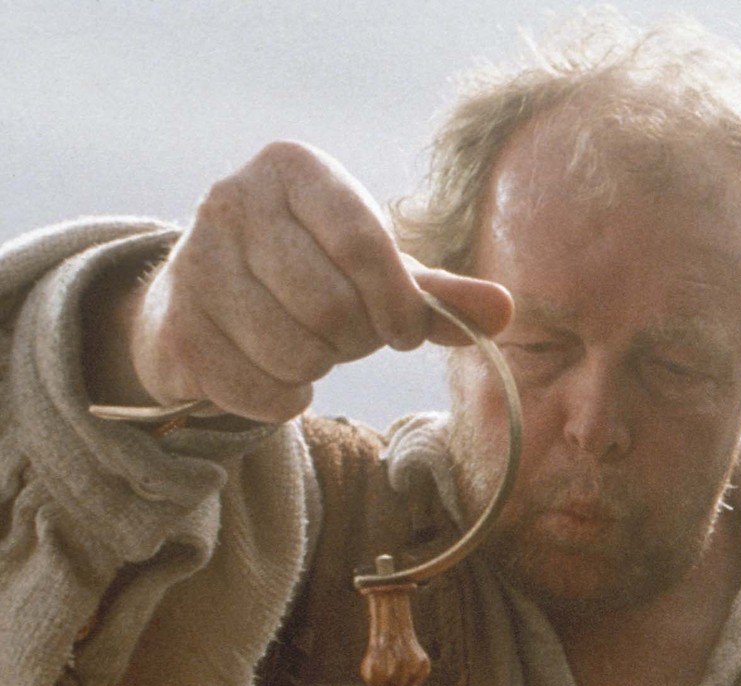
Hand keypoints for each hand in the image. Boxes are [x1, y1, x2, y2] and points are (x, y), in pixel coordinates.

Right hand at [92, 141, 512, 422]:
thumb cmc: (312, 277)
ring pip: (294, 351)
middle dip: (354, 340)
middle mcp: (232, 199)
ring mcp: (193, 260)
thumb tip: (504, 310)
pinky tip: (274, 374)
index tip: (405, 330)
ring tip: (306, 346)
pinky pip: (258, 389)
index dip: (398, 304)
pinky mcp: (175, 326)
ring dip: (318, 369)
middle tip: (345, 335)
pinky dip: (282, 399)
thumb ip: (442, 294)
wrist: (206, 305)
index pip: (366, 244)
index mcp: (294, 169)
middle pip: (331, 305)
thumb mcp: (381, 276)